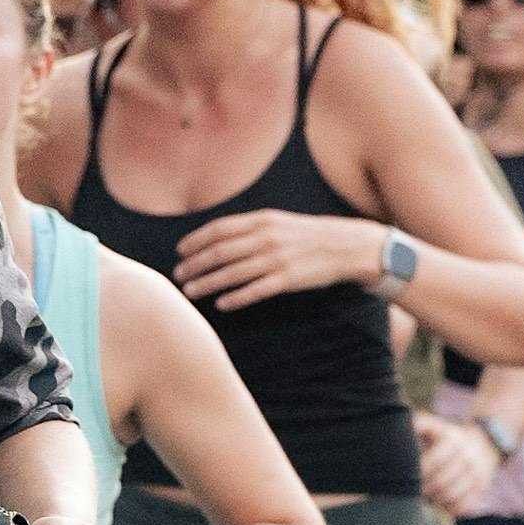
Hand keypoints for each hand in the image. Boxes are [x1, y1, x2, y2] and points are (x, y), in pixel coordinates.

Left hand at [172, 208, 382, 312]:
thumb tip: (218, 238)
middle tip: (177, 275)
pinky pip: (255, 291)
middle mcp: (266, 238)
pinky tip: (221, 304)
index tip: (180, 252)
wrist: (345, 246)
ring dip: (207, 283)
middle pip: (220, 252)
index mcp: (262, 220)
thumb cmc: (306, 235)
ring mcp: (277, 259)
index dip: (196, 241)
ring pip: (232, 273)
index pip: (219, 229)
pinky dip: (235, 298)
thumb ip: (250, 228)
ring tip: (190, 291)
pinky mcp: (287, 280)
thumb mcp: (277, 222)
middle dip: (195, 264)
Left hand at [412, 415, 500, 516]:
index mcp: (454, 440)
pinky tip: (441, 504)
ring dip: (435, 501)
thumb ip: (420, 426)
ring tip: (425, 499)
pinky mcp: (483, 487)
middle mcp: (469, 456)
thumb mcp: (436, 426)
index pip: (434, 461)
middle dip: (424, 490)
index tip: (408, 478)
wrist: (485, 442)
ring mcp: (478, 473)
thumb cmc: (448, 437)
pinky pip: (465, 505)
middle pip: (441, 482)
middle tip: (414, 492)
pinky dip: (450, 509)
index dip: (420, 473)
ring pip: (452, 496)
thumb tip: (401, 431)